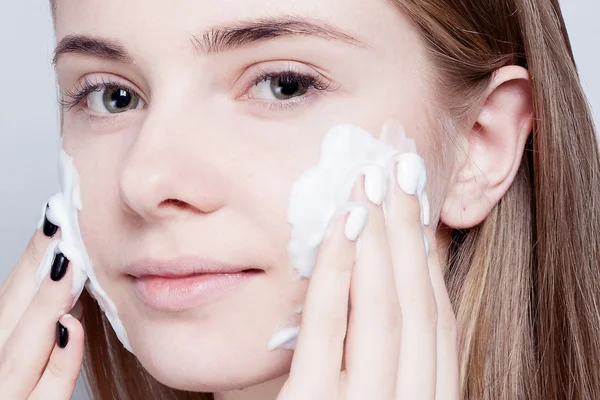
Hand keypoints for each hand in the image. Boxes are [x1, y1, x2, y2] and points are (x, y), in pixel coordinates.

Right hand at [0, 210, 83, 398]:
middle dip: (33, 269)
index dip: (27, 263)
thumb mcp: (21, 372)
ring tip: (67, 264)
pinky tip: (68, 330)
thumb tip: (66, 310)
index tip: (51, 223)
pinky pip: (43, 398)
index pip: (7, 304)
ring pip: (17, 353)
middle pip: (6, 316)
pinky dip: (55, 366)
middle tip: (58, 222)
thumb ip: (41, 348)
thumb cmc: (20, 394)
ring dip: (42, 306)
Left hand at [278, 156, 458, 399]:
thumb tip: (380, 277)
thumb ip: (373, 356)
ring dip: (380, 237)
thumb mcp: (358, 394)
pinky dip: (338, 270)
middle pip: (418, 306)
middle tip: (403, 171)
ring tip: (373, 180)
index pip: (437, 323)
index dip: (428, 260)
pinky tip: (344, 223)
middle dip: (410, 231)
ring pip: (383, 310)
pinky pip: (330, 327)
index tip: (418, 210)